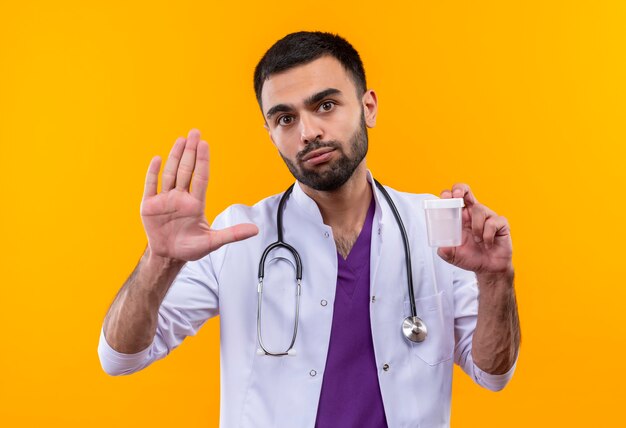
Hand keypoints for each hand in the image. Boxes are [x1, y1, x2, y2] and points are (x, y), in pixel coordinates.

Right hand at [140, 129, 258, 261]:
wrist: (169, 256)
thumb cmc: (191, 248)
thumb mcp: (212, 242)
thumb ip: (232, 234)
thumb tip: (256, 230)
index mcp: (195, 204)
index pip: (201, 178)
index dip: (203, 161)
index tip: (205, 144)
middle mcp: (181, 197)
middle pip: (186, 170)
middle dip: (190, 151)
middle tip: (194, 132)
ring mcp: (165, 200)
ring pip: (170, 174)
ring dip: (174, 156)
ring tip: (180, 140)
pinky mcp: (149, 205)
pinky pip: (151, 186)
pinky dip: (153, 173)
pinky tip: (158, 159)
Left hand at [436, 184, 511, 274]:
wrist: (488, 269)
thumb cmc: (471, 257)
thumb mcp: (452, 256)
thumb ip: (445, 251)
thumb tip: (442, 247)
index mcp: (460, 217)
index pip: (453, 199)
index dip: (449, 194)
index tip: (445, 198)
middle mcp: (473, 214)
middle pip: (466, 191)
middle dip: (460, 189)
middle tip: (457, 196)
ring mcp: (488, 217)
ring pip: (479, 209)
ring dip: (476, 227)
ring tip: (477, 240)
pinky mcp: (501, 224)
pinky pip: (493, 223)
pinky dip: (487, 235)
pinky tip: (487, 244)